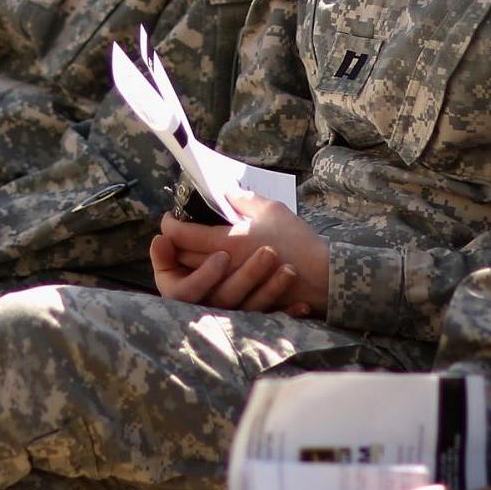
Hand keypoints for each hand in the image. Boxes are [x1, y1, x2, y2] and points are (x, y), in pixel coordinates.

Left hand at [150, 197, 327, 316]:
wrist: (321, 277)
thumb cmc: (297, 241)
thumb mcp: (271, 210)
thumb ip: (243, 199)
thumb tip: (223, 191)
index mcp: (228, 242)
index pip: (183, 235)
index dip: (170, 225)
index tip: (169, 217)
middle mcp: (224, 266)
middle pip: (183, 257)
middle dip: (173, 244)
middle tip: (172, 231)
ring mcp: (229, 286)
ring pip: (193, 276)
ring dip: (185, 262)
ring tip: (184, 249)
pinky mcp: (237, 299)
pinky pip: (210, 289)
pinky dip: (203, 279)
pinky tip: (205, 269)